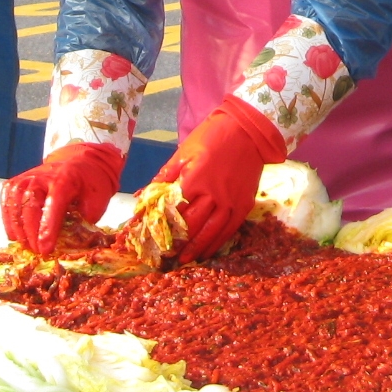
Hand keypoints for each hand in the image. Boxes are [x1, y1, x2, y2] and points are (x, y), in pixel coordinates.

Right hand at [1, 142, 123, 255]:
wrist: (79, 162)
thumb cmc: (88, 184)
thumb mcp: (97, 201)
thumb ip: (84, 221)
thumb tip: (70, 243)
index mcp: (65, 180)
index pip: (53, 205)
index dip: (47, 230)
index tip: (45, 250)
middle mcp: (42, 176)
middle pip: (30, 205)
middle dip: (31, 233)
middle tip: (37, 251)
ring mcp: (26, 177)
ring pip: (14, 204)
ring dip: (18, 228)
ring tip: (26, 245)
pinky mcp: (17, 182)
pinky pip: (7, 201)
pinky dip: (8, 219)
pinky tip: (15, 233)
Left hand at [154, 96, 286, 260]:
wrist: (249, 131)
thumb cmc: (211, 137)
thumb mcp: (183, 153)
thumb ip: (164, 177)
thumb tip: (142, 197)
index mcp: (194, 179)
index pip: (172, 210)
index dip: (159, 226)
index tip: (149, 238)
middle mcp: (213, 194)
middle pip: (190, 226)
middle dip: (175, 242)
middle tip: (163, 254)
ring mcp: (230, 201)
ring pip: (210, 232)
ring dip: (195, 248)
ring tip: (183, 259)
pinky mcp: (244, 205)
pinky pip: (229, 230)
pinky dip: (216, 243)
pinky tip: (206, 252)